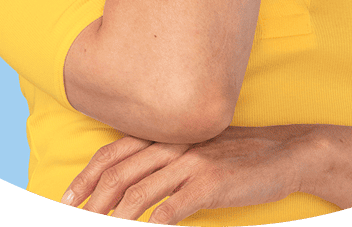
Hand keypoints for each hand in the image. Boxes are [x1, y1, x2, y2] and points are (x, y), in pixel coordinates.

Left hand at [61, 125, 314, 222]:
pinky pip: (172, 208)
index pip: (115, 151)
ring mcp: (192, 162)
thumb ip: (166, 159)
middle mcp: (175, 142)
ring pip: (140, 192)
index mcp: (168, 133)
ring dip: (114, 218)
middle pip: (119, 172)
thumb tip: (132, 181)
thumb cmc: (238, 157)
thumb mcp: (197, 150)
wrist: (284, 153)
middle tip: (73, 219)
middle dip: (91, 201)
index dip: (87, 175)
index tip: (66, 198)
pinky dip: (152, 224)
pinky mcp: (211, 183)